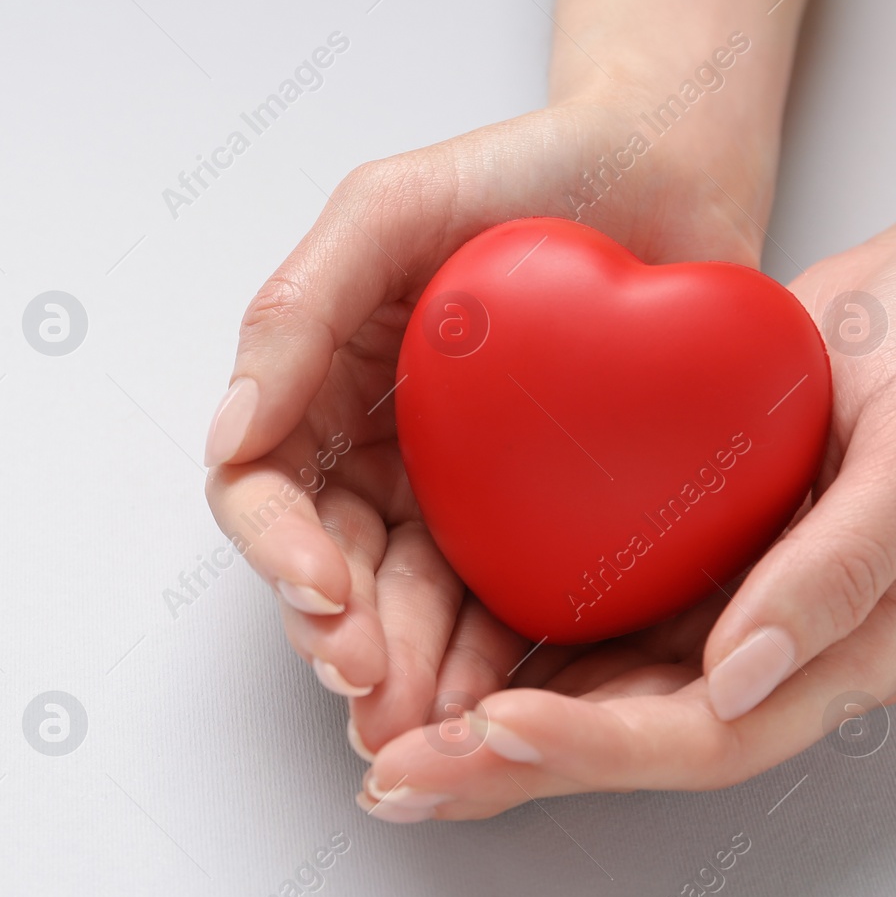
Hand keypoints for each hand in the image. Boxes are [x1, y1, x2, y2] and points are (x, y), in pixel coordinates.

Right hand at [203, 92, 778, 760]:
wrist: (668, 169)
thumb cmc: (522, 172)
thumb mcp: (387, 211)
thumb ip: (296, 309)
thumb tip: (227, 434)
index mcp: (322, 389)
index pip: (264, 490)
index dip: (278, 553)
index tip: (323, 595)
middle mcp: (375, 454)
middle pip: (331, 571)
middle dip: (344, 641)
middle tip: (375, 696)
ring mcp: (454, 495)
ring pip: (407, 608)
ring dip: (408, 674)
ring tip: (431, 727)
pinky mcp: (534, 524)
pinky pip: (500, 604)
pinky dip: (492, 659)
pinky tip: (502, 702)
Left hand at [359, 197, 895, 821]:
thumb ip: (843, 570)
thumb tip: (743, 674)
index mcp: (847, 651)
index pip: (706, 734)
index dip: (598, 744)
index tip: (497, 724)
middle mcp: (773, 653)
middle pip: (629, 741)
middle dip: (510, 766)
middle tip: (398, 775)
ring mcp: (723, 613)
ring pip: (594, 701)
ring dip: (492, 734)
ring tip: (392, 748)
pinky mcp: (684, 566)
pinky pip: (589, 631)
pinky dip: (510, 655)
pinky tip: (435, 660)